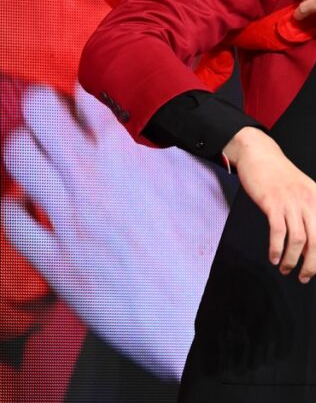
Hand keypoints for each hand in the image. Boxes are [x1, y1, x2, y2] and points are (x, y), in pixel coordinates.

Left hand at [2, 85, 227, 379]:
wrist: (200, 306)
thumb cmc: (207, 245)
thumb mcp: (198, 178)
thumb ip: (164, 153)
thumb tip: (146, 143)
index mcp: (124, 155)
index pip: (84, 103)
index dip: (79, 97)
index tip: (77, 100)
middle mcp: (88, 178)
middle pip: (37, 114)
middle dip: (39, 108)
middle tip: (46, 118)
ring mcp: (66, 220)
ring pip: (17, 158)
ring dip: (22, 149)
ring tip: (32, 157)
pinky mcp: (55, 262)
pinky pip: (11, 223)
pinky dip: (14, 209)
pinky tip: (25, 208)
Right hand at [224, 127, 315, 282]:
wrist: (261, 156)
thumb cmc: (283, 178)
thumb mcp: (306, 193)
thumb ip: (313, 217)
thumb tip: (313, 250)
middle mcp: (310, 201)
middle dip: (312, 265)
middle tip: (304, 277)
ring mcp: (292, 202)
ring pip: (298, 241)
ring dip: (292, 261)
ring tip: (286, 269)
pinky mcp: (273, 203)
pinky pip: (279, 233)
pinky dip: (277, 250)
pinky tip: (274, 257)